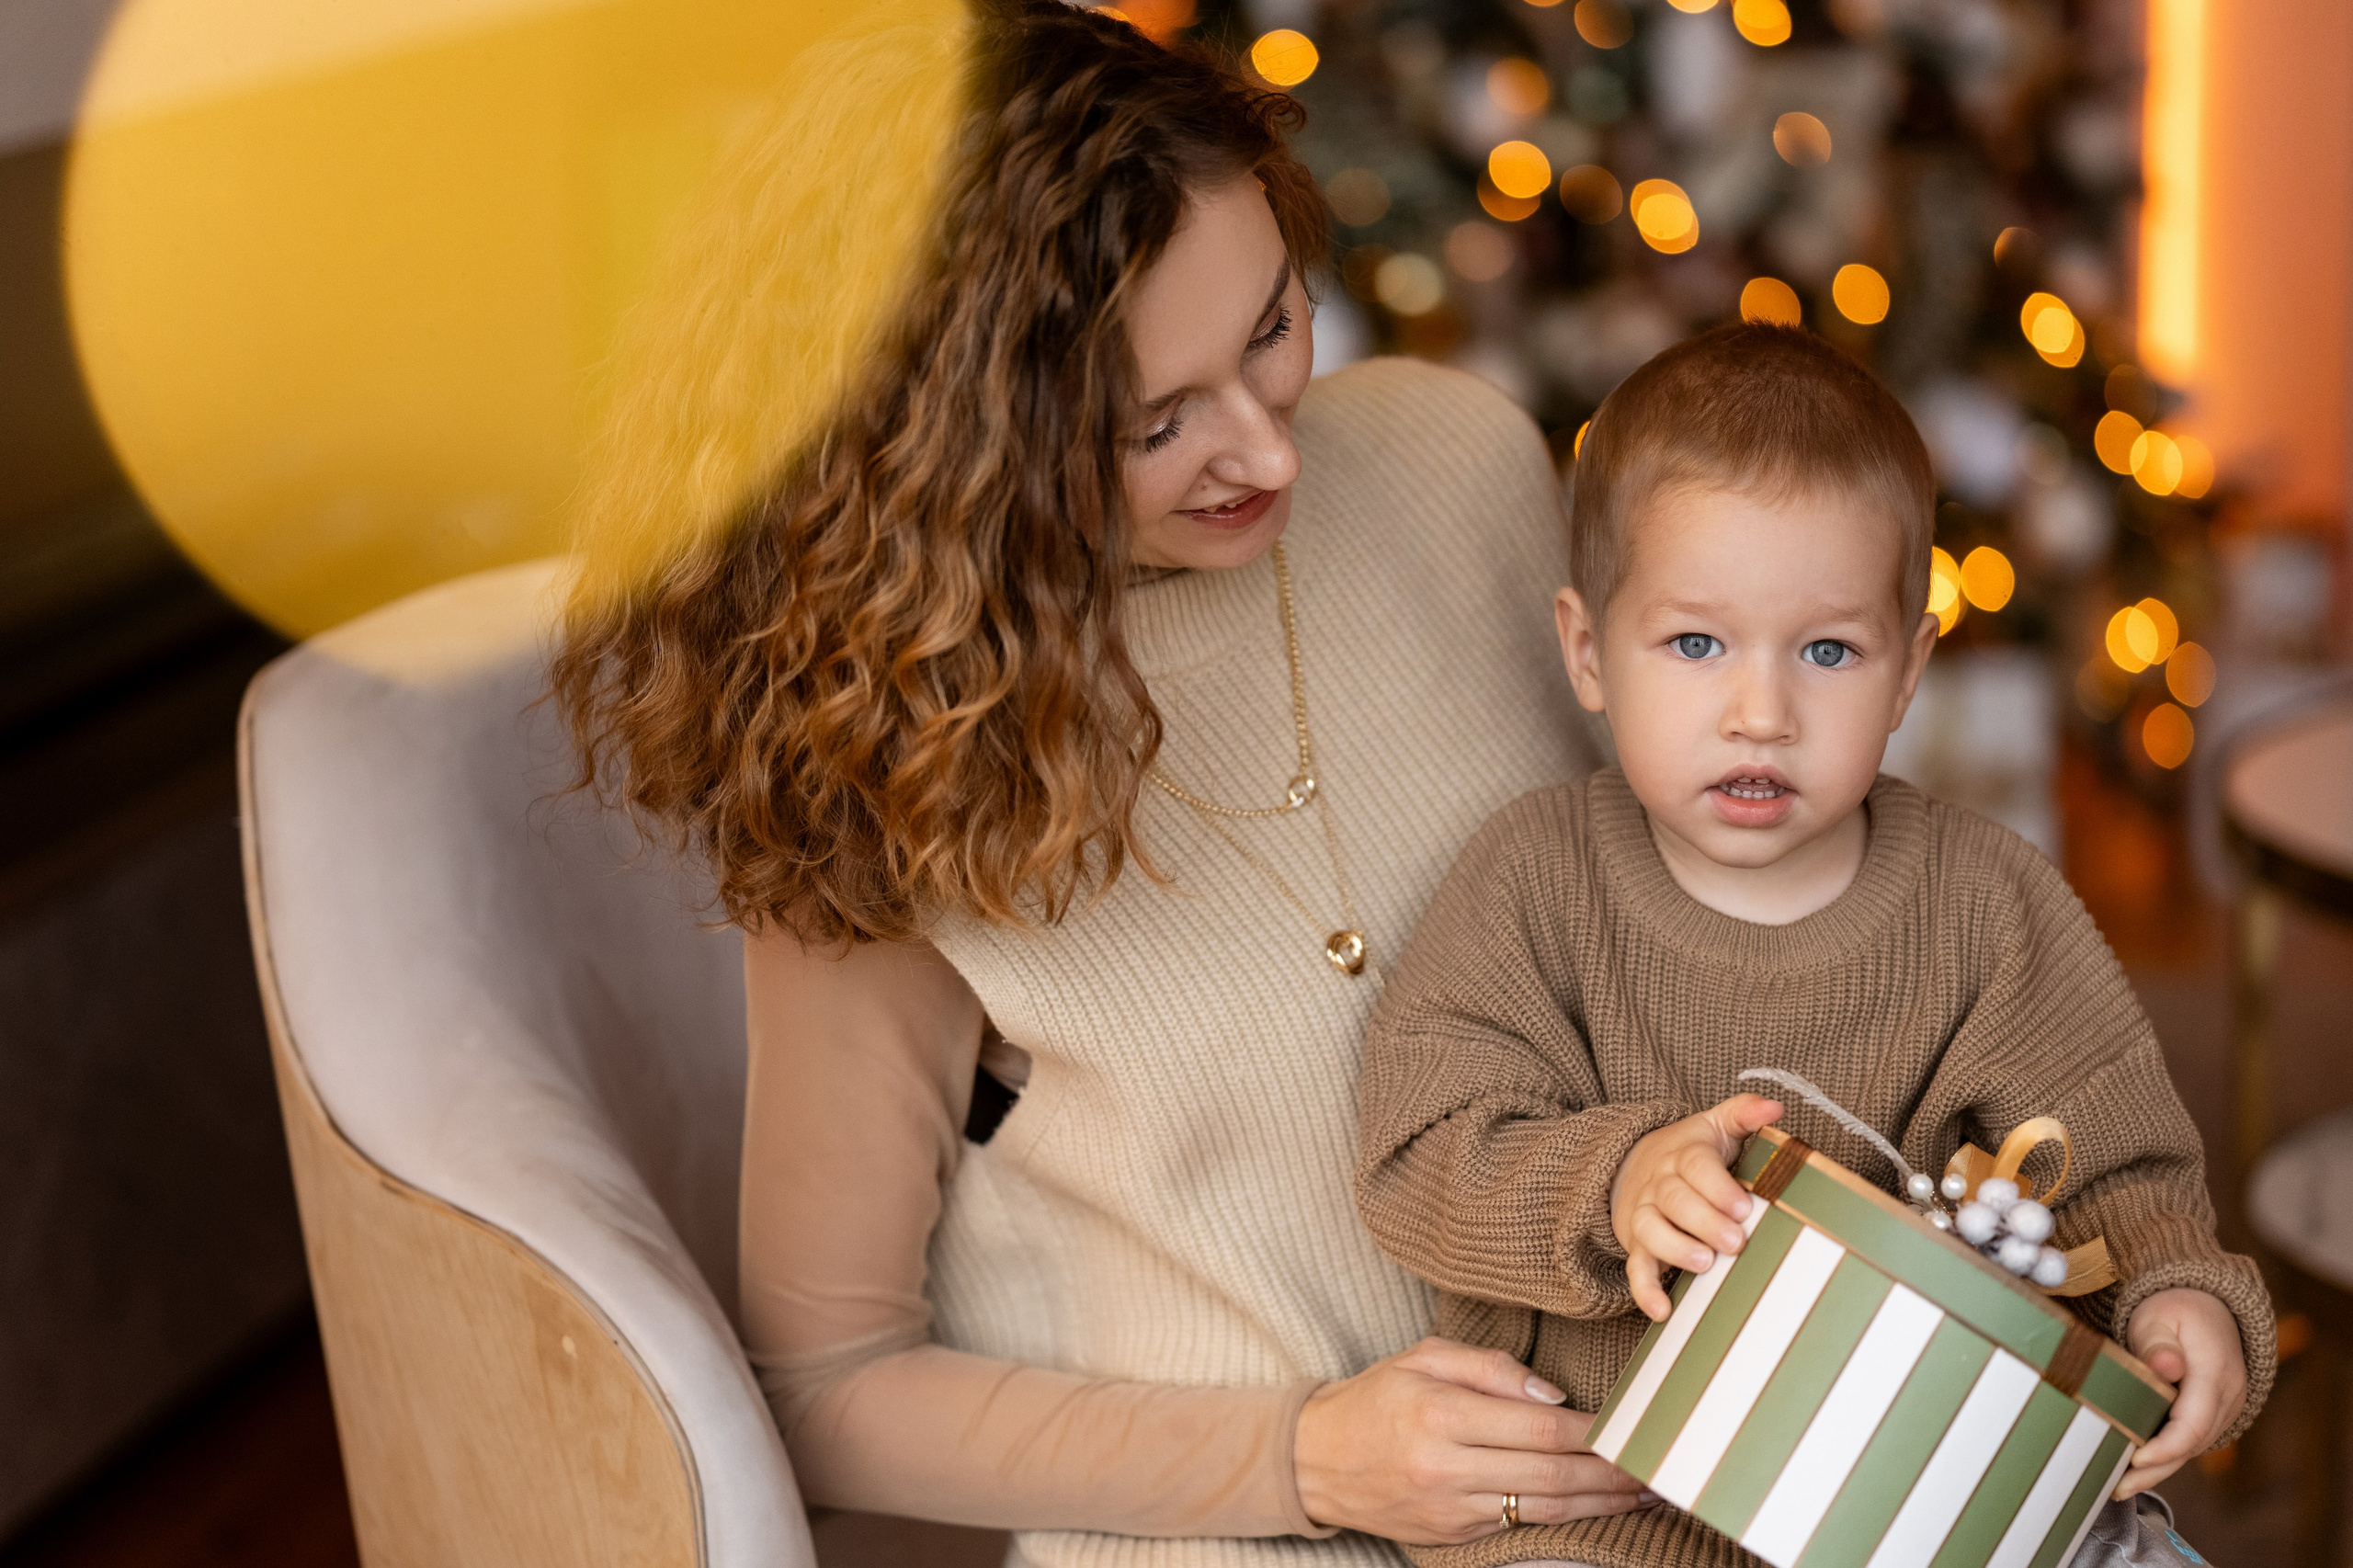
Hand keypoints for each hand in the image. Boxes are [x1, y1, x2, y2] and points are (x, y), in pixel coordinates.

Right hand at [1293, 1338, 1653, 1543]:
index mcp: (1439, 1413)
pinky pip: (1519, 1523)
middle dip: (1610, 1473)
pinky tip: (1593, 1504)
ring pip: (1543, 1506)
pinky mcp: (1452, 1534)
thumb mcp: (1422, 1357)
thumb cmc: (1374, 1398)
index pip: (1536, 1426)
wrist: (1314, 1460)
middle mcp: (1446, 1466)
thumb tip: (1553, 1396)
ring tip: (1641, 1493)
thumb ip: (1490, 1367)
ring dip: (1599, 1502)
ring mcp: (1450, 1507)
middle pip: (1549, 1472)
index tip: (1627, 1425)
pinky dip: (1562, 1513)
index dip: (1590, 1430)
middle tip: (1653, 1466)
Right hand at [1611, 1095, 1782, 1320]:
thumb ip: (1743, 1113)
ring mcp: (1645, 1215)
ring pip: (1651, 1230)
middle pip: (1675, 1200)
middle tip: (1736, 1241)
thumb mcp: (1713, 1126)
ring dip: (1676, 1248)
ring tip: (1705, 1263)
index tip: (1743, 1206)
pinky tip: (1663, 1310)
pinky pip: (1635, 1267)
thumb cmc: (1688, 1153)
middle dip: (1704, 1221)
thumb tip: (1776, 1107)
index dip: (1718, 1187)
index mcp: (1684, 1155)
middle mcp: (1660, 1184)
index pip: (1697, 1166)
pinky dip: (1645, 1290)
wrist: (1629, 1166)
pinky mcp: (1637, 1245)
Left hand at [2116, 1288, 2248, 1497]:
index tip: (2135, 1460)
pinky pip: (2192, 1439)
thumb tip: (2165, 1367)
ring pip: (2193, 1447)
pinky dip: (2167, 1455)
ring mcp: (2225, 1407)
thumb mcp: (2161, 1314)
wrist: (2210, 1305)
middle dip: (2156, 1469)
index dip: (2165, 1447)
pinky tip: (2137, 1468)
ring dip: (2159, 1469)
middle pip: (2192, 1443)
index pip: (2193, 1423)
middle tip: (2117, 1487)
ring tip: (2119, 1487)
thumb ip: (2158, 1341)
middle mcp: (2227, 1396)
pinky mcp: (2215, 1413)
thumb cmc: (2178, 1308)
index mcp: (2215, 1372)